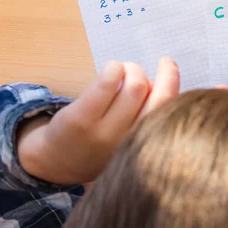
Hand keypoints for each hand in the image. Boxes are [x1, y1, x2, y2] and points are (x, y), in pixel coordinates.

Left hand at [17, 57, 179, 184]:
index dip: (172, 81)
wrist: (55, 164)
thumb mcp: (131, 140)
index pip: (166, 109)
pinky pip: (106, 83)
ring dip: (132, 69)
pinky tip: (111, 70)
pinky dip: (114, 68)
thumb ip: (148, 116)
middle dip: (155, 73)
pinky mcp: (80, 118)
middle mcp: (127, 141)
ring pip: (134, 85)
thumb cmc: (100, 145)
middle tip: (146, 68)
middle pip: (154, 95)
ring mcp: (103, 131)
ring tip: (124, 71)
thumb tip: (160, 81)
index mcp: (144, 147)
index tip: (168, 63)